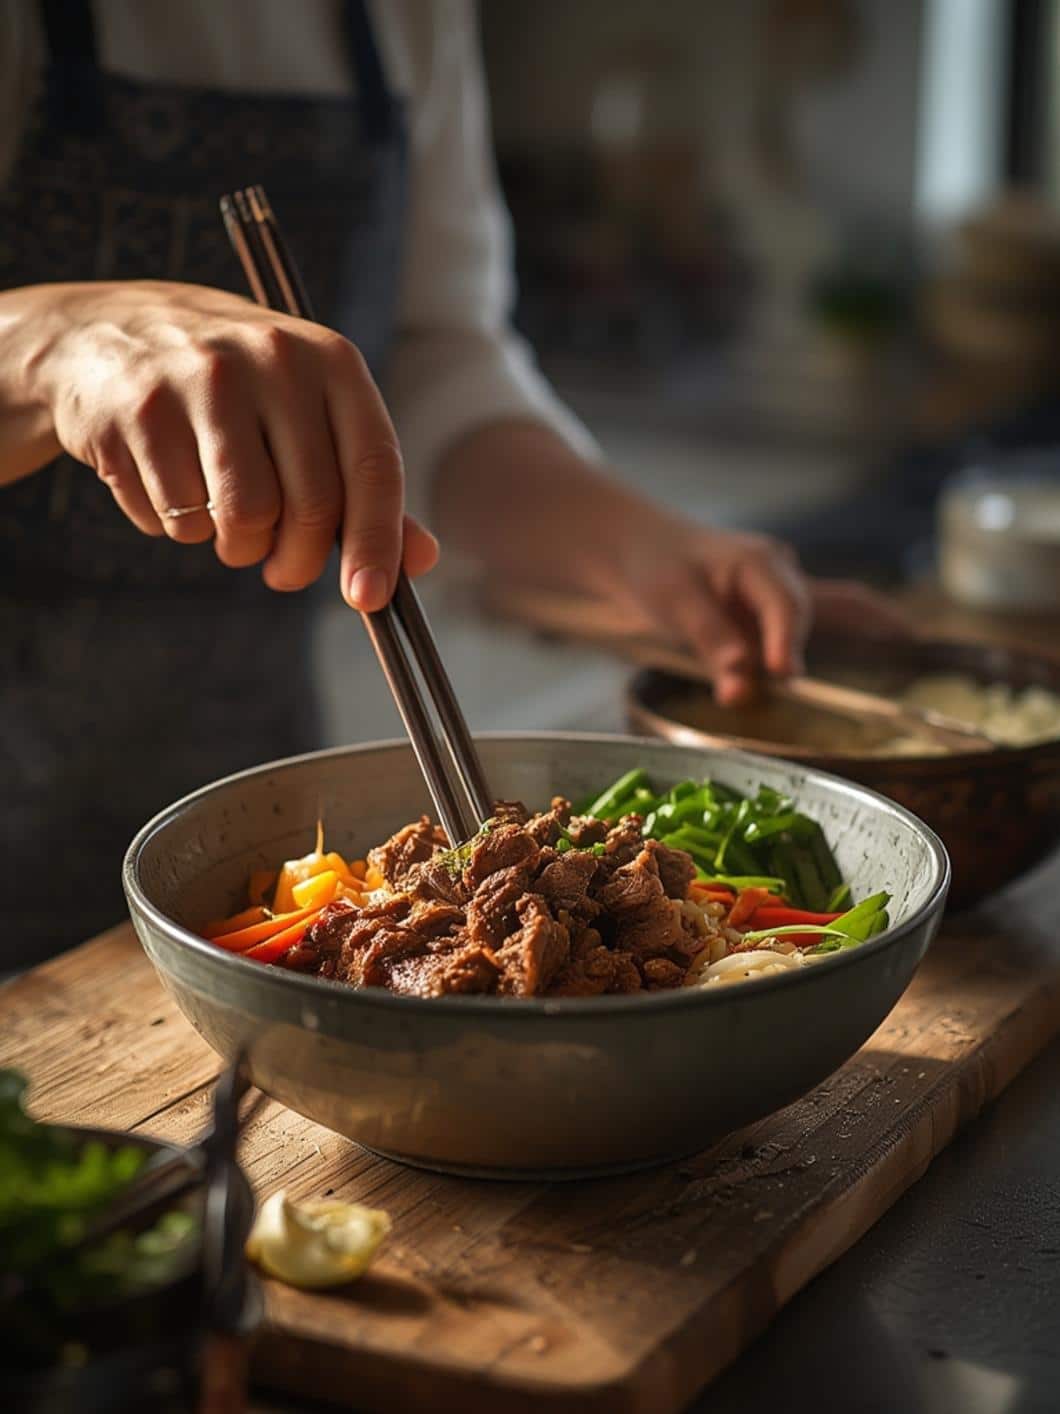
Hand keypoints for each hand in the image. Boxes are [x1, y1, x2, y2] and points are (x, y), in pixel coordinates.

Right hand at [24, 281, 436, 606]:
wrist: (107, 331)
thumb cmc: (233, 389)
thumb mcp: (308, 412)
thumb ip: (364, 486)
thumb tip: (422, 560)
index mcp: (331, 360)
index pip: (374, 466)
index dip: (376, 542)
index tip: (368, 599)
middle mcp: (273, 359)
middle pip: (309, 506)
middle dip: (297, 561)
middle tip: (281, 570)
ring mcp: (203, 380)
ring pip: (244, 518)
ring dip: (236, 546)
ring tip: (224, 522)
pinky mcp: (142, 411)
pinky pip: (178, 516)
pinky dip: (178, 526)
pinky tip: (169, 485)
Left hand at [601, 512, 908, 704]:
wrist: (641, 545)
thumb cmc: (655, 567)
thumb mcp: (674, 603)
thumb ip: (711, 644)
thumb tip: (741, 691)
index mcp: (757, 561)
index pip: (783, 604)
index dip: (785, 640)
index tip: (782, 673)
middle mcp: (781, 571)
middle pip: (807, 613)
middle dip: (804, 647)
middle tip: (793, 683)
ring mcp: (784, 587)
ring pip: (832, 606)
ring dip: (865, 626)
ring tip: (911, 643)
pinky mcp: (777, 606)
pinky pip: (828, 613)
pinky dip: (861, 622)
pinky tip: (900, 633)